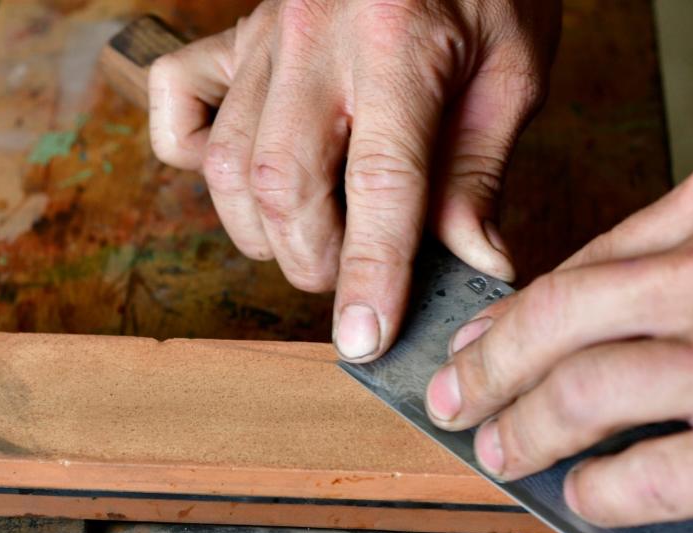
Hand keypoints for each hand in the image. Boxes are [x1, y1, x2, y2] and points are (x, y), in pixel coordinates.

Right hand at [148, 0, 558, 360]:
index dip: (372, 273)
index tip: (366, 338)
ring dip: (263, 231)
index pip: (380, 185)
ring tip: (311, 241)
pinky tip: (242, 176)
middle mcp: (317, 38)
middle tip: (352, 281)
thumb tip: (473, 264)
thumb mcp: (514, 69)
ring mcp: (265, 35)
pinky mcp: (235, 34)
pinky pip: (178, 102)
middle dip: (315, 260)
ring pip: (228, 164)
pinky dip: (192, 155)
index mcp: (401, 44)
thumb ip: (481, 169)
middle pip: (285, 185)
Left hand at [425, 151, 692, 525]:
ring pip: (589, 395)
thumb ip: (685, 251)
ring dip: (524, 430)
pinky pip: (651, 474)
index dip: (513, 315)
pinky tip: (584, 495)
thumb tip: (570, 305)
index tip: (477, 343)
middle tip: (452, 400)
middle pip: (562, 320)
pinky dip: (599, 491)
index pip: (583, 262)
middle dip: (487, 368)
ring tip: (499, 449)